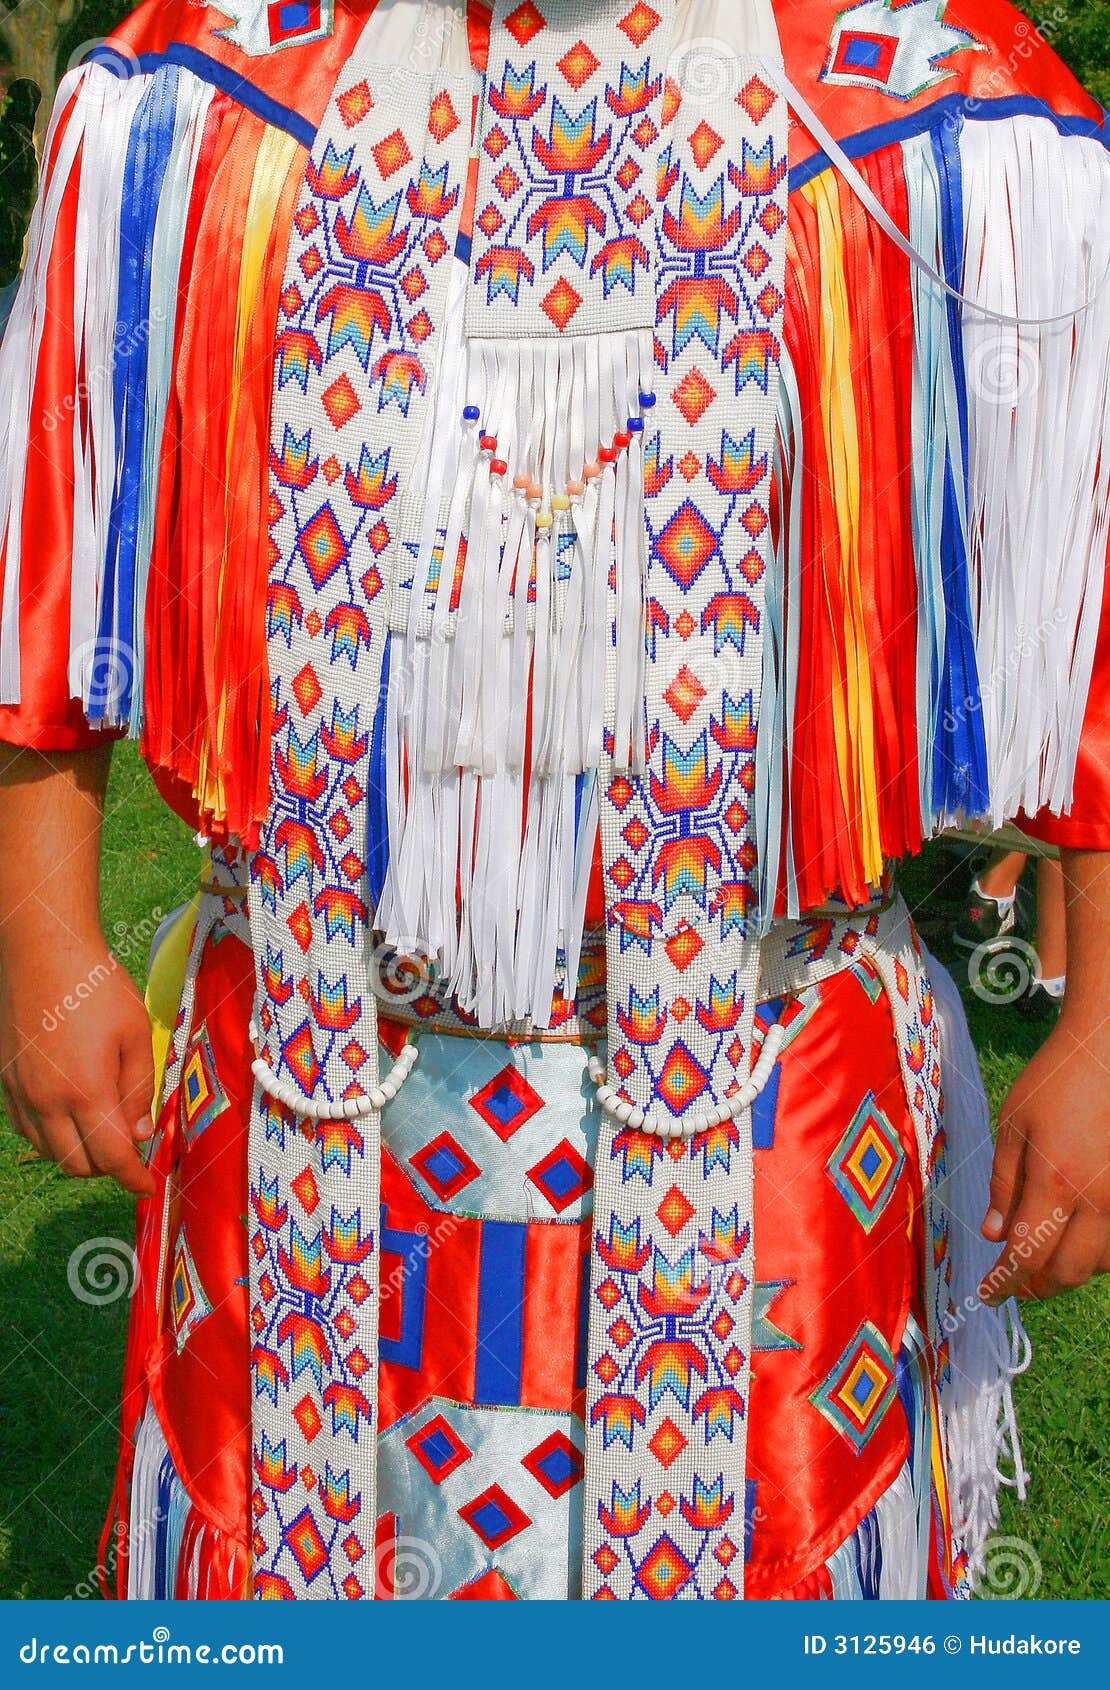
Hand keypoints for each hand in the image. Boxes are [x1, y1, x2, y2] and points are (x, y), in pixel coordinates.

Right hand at [0, 933, 155, 1196]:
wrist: (42, 951)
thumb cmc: (97, 987)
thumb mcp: (136, 1034)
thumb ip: (139, 1089)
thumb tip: (140, 1132)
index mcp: (86, 1092)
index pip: (112, 1157)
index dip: (133, 1178)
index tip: (147, 1184)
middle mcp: (47, 1101)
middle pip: (77, 1164)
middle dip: (107, 1167)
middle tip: (131, 1149)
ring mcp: (20, 1093)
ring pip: (49, 1151)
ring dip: (78, 1153)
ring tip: (103, 1131)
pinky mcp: (6, 1080)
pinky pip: (27, 1128)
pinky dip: (51, 1135)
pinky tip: (69, 1114)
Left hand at [980, 1021, 1109, 1301]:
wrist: (1106, 1053)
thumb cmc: (1054, 1082)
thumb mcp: (1013, 1127)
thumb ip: (1004, 1184)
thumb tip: (994, 1235)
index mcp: (1057, 1182)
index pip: (1028, 1254)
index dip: (1005, 1282)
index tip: (987, 1293)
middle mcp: (1098, 1200)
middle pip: (1068, 1271)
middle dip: (1036, 1286)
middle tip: (1012, 1283)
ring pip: (1099, 1264)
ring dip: (1067, 1272)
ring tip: (1039, 1261)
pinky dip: (1096, 1255)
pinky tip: (1075, 1240)